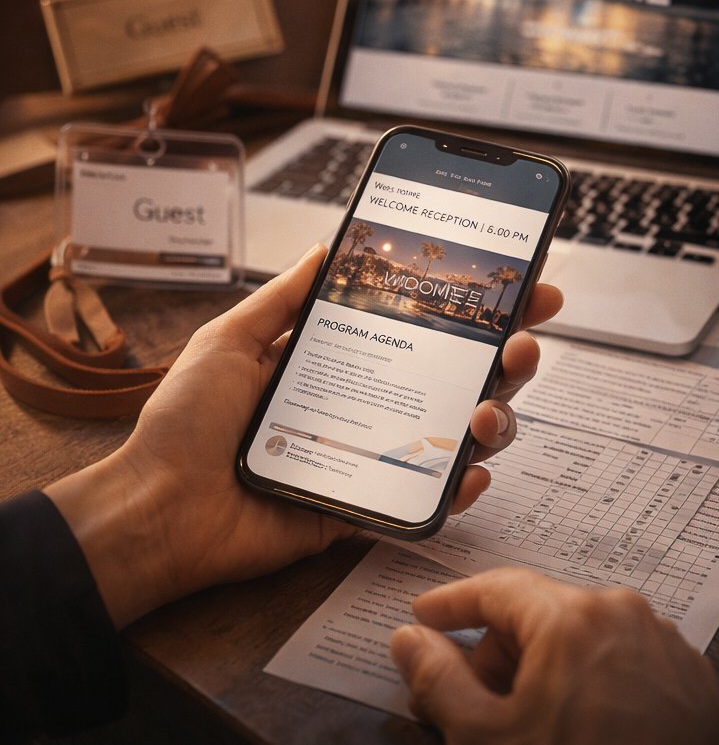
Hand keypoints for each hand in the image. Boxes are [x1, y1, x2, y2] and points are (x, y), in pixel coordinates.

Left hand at [46, 246, 560, 627]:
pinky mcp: (366, 506)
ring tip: (489, 407)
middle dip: (506, 357)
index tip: (519, 286)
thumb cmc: (187, 420)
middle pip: (454, 378)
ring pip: (455, 434)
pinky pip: (426, 498)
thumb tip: (327, 246)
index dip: (472, 309)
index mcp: (340, 362)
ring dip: (494, 416)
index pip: (419, 329)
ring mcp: (371, 456)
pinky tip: (473, 471)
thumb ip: (284, 297)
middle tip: (523, 339)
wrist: (160, 507)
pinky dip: (460, 487)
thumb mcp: (231, 340)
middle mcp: (365, 404)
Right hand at [390, 568, 718, 744]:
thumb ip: (439, 682)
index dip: (451, 605)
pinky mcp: (685, 674)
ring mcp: (658, 641)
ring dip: (543, 668)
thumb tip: (409, 641)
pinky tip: (577, 724)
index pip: (493, 588)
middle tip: (475, 701)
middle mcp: (619, 613)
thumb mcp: (492, 739)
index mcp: (571, 617)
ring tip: (529, 721)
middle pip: (536, 615)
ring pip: (578, 636)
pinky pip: (619, 657)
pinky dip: (588, 678)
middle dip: (499, 654)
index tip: (425, 617)